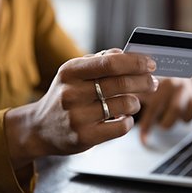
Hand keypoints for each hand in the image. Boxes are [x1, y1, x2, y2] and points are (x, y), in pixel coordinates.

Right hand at [5, 49, 158, 168]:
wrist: (39, 129)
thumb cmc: (65, 95)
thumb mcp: (73, 73)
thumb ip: (99, 61)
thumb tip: (128, 55)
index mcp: (70, 71)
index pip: (110, 63)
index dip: (135, 62)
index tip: (151, 63)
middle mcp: (72, 93)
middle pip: (121, 83)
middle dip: (144, 81)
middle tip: (153, 82)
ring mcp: (77, 117)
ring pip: (125, 105)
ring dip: (136, 102)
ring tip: (135, 102)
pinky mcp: (84, 137)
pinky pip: (121, 127)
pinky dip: (128, 121)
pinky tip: (124, 118)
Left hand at [137, 78, 191, 143]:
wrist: (174, 69)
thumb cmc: (155, 83)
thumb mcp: (144, 90)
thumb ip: (137, 106)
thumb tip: (136, 132)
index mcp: (163, 82)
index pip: (154, 108)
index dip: (147, 125)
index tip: (143, 140)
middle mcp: (180, 86)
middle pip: (176, 110)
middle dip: (166, 122)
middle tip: (161, 122)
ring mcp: (191, 92)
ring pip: (190, 113)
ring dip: (182, 119)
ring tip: (175, 116)